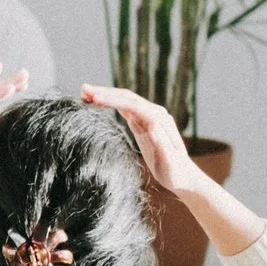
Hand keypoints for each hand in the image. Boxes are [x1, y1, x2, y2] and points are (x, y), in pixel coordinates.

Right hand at [80, 84, 200, 192]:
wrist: (183, 177)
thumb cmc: (176, 172)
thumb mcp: (171, 163)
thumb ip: (163, 145)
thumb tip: (153, 127)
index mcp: (159, 120)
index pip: (133, 104)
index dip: (113, 100)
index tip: (95, 98)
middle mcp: (154, 114)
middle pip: (126, 98)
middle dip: (105, 92)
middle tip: (83, 89)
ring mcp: (148, 118)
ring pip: (124, 101)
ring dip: (105, 95)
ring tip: (85, 93)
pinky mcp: (142, 125)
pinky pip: (125, 109)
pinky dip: (111, 104)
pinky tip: (98, 102)